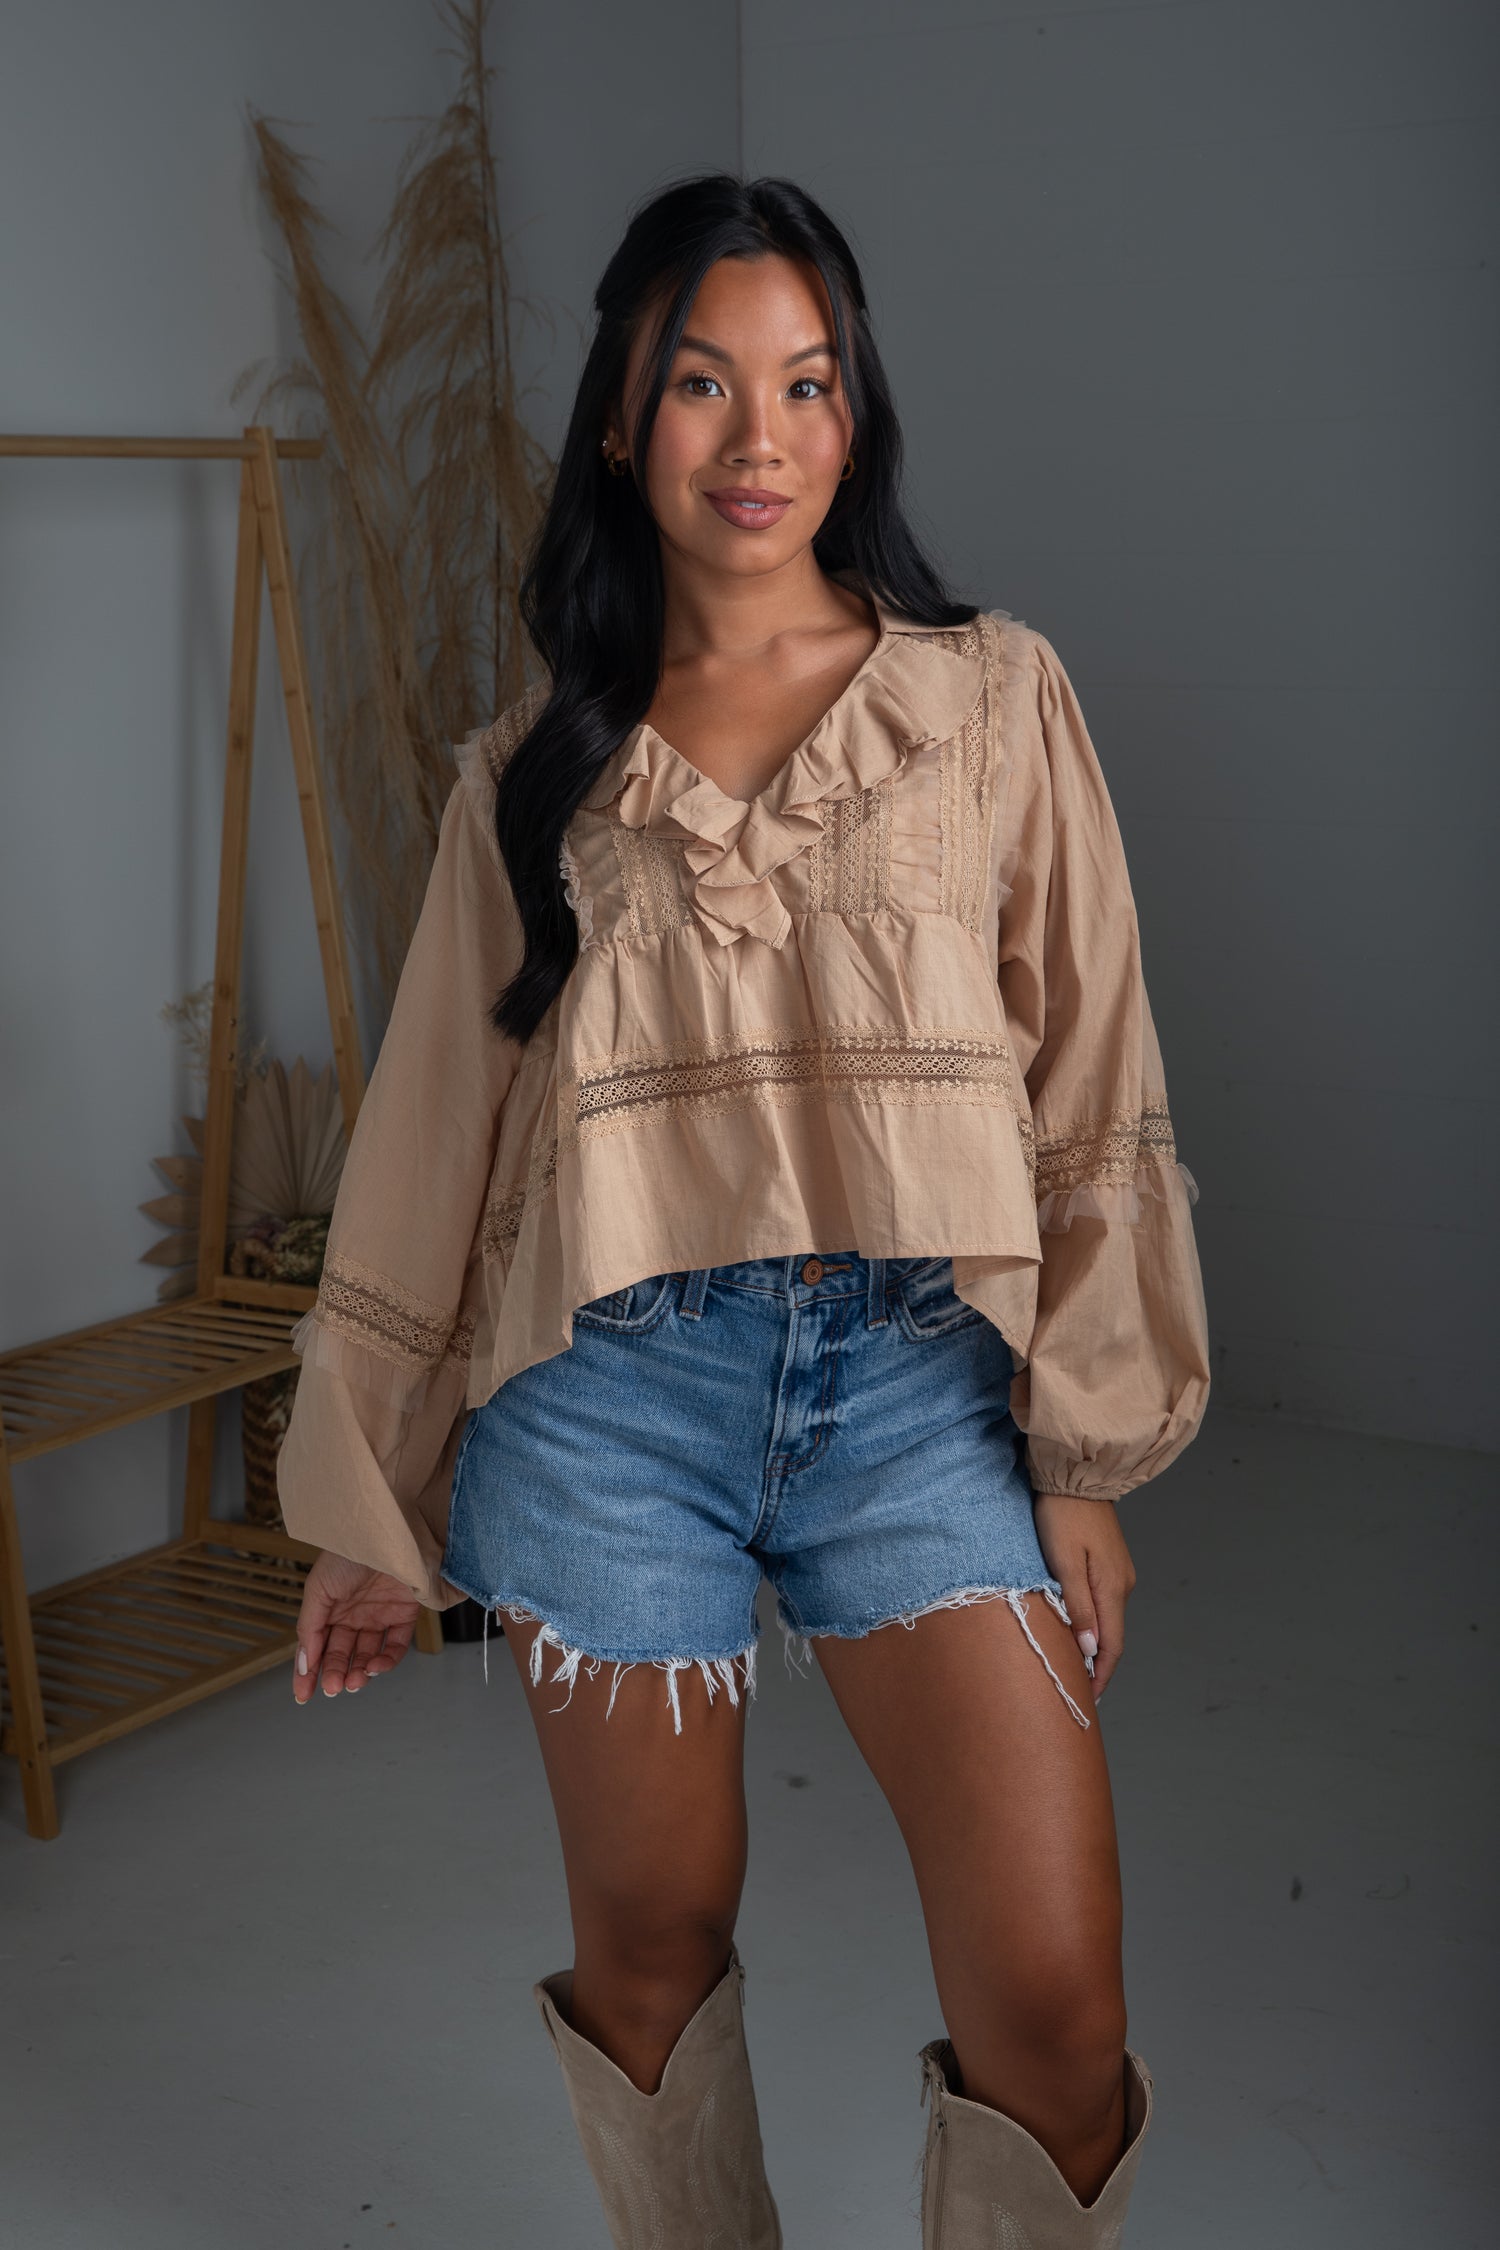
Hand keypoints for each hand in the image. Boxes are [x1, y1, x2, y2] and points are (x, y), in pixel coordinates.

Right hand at [291, 1549, 422, 1704]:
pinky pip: (395, 1645)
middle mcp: (354, 1614)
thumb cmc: (347, 1553)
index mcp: (329, 1608)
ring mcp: (379, 1615)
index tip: (303, 1696)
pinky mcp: (405, 1614)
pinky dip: (385, 1661)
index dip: (308, 1672)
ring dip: (359, 1673)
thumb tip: (304, 1664)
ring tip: (354, 1682)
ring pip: (367, 1655)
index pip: (316, 1647)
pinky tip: (374, 1668)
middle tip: (333, 1688)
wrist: (386, 1532)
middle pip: (341, 1654)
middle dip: (335, 1674)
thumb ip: (309, 1628)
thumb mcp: (318, 1589)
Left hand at [1031, 1494, 1136, 1701]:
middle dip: (1096, 1664)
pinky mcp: (1109, 1561)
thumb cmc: (1062, 1515)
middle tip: (1075, 1687)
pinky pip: (1103, 1601)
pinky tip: (1076, 1626)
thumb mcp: (1063, 1562)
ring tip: (1072, 1663)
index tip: (1087, 1699)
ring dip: (1093, 1642)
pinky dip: (1093, 1621)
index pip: (1112, 1645)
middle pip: (1112, 1635)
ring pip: (1107, 1618)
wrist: (1076, 1473)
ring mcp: (1118, 1571)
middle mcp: (1122, 1584)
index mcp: (1112, 1588)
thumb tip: (1089, 1648)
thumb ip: (1077, 1606)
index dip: (1100, 1675)